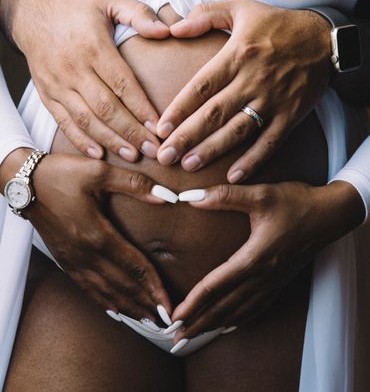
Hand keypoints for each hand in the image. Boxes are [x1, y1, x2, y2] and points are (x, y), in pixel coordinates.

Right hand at [4, 0, 170, 158]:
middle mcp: (74, 69)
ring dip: (110, 140)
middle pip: (106, 107)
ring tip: (133, 156)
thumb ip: (138, 14)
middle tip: (154, 150)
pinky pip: (64, 122)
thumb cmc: (78, 10)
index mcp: (93, 47)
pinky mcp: (47, 95)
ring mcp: (58, 85)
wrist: (33, 15)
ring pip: (86, 119)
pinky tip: (99, 154)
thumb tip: (165, 30)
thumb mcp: (110, 0)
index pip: (122, 83)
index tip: (159, 126)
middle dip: (131, 132)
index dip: (141, 107)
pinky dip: (81, 140)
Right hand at [10, 150, 171, 320]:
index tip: (169, 303)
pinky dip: (104, 301)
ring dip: (128, 307)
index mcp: (97, 234)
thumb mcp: (99, 172)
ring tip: (147, 319)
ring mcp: (73, 259)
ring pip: (105, 291)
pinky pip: (87, 287)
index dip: (154, 285)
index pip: (134, 266)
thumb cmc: (61, 174)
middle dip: (146, 303)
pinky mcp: (64, 259)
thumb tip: (166, 195)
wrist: (25, 182)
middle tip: (166, 320)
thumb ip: (134, 183)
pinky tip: (114, 310)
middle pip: (121, 285)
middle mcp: (85, 253)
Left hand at [156, 0, 332, 181]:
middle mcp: (252, 80)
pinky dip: (253, 160)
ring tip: (189, 166)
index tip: (160, 128)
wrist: (324, 38)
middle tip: (165, 156)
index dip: (179, 109)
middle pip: (214, 113)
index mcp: (236, 55)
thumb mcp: (240, 7)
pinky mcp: (290, 114)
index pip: (201, 87)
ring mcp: (272, 100)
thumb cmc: (277, 23)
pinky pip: (270, 141)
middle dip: (187, 137)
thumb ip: (205, 15)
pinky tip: (234, 176)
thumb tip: (174, 27)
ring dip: (212, 151)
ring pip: (237, 130)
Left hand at [171, 180, 364, 341]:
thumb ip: (225, 196)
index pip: (216, 285)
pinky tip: (230, 324)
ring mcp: (273, 282)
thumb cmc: (296, 203)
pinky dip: (239, 320)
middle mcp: (263, 276)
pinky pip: (257, 308)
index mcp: (254, 258)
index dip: (194, 302)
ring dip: (215, 324)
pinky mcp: (281, 281)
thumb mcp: (260, 195)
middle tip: (176, 336)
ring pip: (240, 311)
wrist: (330, 214)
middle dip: (199, 322)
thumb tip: (191, 196)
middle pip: (225, 306)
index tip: (175, 316)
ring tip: (196, 334)